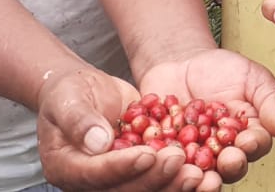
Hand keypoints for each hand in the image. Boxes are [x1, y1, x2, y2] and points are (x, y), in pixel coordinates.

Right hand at [36, 66, 197, 191]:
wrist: (87, 92)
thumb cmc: (69, 92)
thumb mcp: (68, 98)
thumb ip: (80, 119)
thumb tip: (98, 142)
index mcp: (67, 167)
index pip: (95, 174)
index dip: (121, 167)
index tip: (147, 154)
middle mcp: (93, 181)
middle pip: (125, 188)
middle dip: (155, 177)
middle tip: (180, 161)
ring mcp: (118, 178)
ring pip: (147, 189)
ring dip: (173, 184)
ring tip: (199, 172)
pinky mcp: (140, 171)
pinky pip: (161, 178)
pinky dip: (182, 177)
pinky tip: (207, 170)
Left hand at [136, 46, 274, 181]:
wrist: (183, 64)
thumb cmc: (222, 71)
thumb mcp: (252, 76)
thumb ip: (271, 98)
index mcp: (249, 136)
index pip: (256, 147)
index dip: (253, 146)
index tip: (247, 140)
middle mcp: (224, 153)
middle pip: (230, 168)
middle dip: (229, 165)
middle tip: (226, 158)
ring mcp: (195, 157)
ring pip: (199, 172)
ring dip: (198, 173)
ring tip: (196, 169)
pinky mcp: (168, 155)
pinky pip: (166, 162)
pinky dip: (164, 161)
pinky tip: (162, 156)